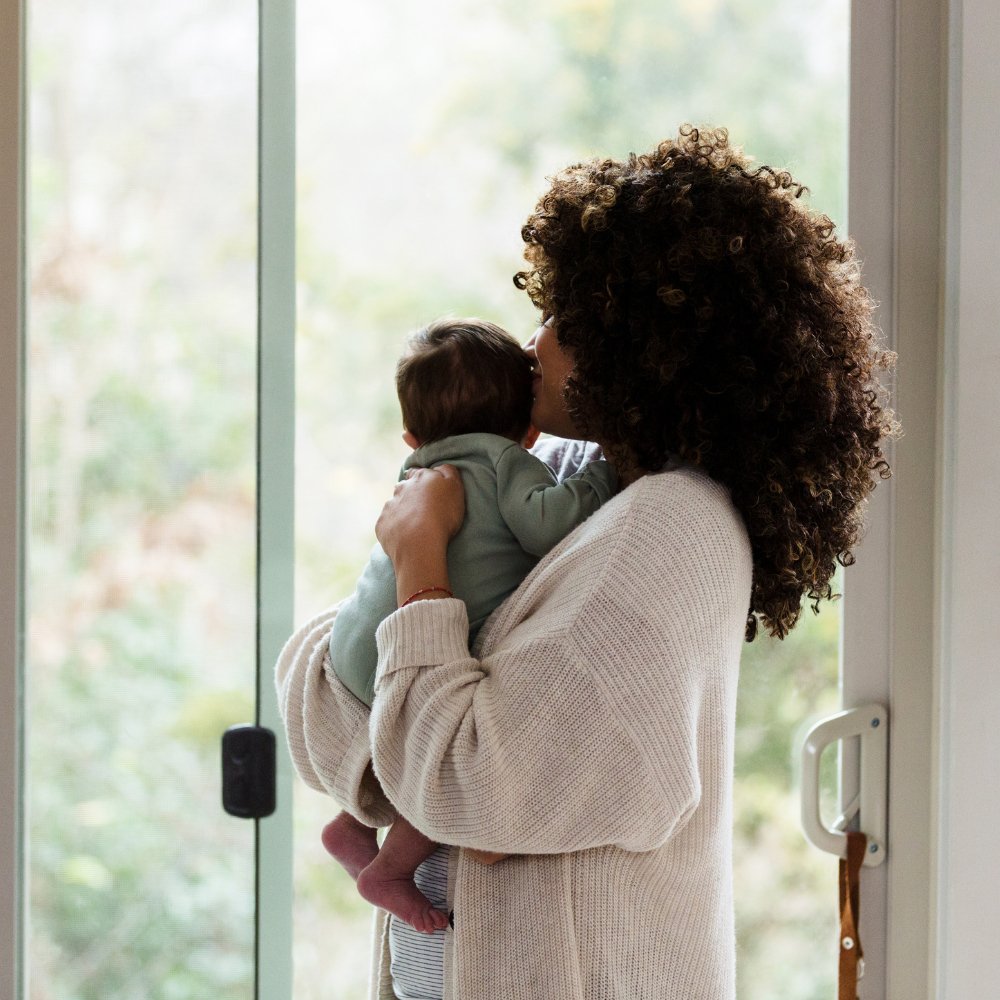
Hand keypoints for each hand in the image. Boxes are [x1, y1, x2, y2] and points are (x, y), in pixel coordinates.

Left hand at [375, 465, 464, 602]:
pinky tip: (405, 537)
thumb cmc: (442, 515)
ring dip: (402, 512)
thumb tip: (439, 467)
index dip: (422, 478)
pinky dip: (395, 528)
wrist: (420, 544)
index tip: (428, 488)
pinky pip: (388, 524)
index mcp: (420, 477)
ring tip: (414, 526)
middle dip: (410, 494)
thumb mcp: (455, 487)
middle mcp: (401, 488)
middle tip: (423, 509)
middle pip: (403, 487)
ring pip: (394, 505)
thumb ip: (448, 472)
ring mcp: (389, 506)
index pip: (417, 471)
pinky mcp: (382, 524)